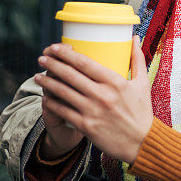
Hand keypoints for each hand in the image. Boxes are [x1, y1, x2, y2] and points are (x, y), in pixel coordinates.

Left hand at [34, 35, 152, 163]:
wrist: (142, 143)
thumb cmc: (142, 112)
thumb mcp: (143, 84)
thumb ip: (137, 59)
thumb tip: (135, 38)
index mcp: (115, 82)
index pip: (86, 63)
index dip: (67, 53)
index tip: (55, 47)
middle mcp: (102, 95)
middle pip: (70, 75)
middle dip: (52, 64)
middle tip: (42, 57)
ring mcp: (93, 111)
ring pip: (63, 92)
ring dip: (47, 83)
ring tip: (38, 76)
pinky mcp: (87, 126)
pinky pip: (64, 111)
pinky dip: (52, 103)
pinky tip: (45, 98)